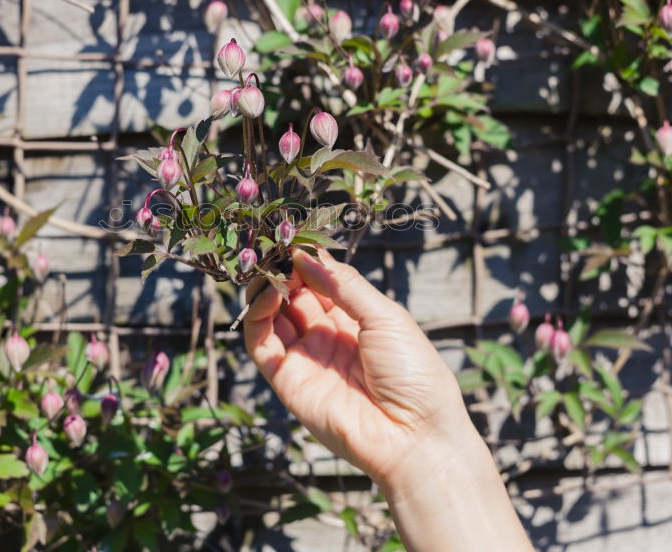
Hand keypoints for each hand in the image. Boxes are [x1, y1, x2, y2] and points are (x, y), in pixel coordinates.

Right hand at [243, 248, 470, 487]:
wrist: (415, 437)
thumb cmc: (414, 375)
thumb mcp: (385, 317)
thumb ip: (345, 285)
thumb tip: (307, 255)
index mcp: (356, 319)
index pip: (321, 279)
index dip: (307, 258)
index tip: (294, 234)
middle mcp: (327, 336)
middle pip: (293, 294)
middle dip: (282, 268)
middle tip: (275, 246)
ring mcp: (306, 358)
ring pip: (271, 315)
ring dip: (265, 287)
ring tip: (268, 267)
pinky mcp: (287, 381)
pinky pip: (261, 345)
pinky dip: (256, 317)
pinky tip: (268, 294)